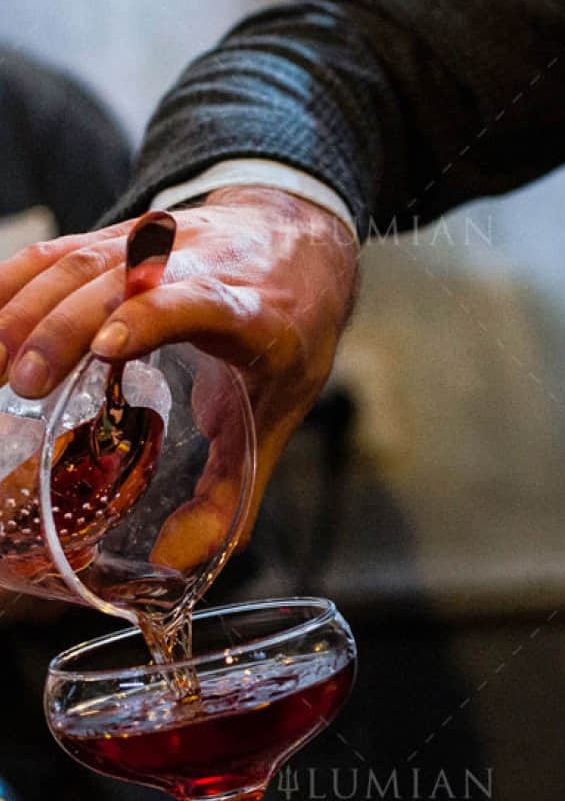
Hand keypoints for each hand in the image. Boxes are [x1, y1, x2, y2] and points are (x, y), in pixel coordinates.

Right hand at [0, 186, 358, 537]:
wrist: (299, 240)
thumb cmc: (289, 334)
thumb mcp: (280, 413)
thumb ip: (233, 490)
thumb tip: (178, 562)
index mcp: (252, 310)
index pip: (199, 300)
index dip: (154, 315)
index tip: (109, 346)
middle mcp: (200, 264)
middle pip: (122, 282)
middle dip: (67, 327)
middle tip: (25, 384)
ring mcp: (153, 245)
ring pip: (81, 262)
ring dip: (27, 308)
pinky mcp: (116, 238)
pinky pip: (54, 254)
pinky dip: (11, 286)